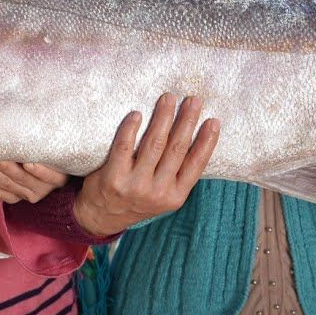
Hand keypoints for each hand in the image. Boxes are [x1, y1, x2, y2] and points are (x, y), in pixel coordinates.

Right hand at [0, 162, 68, 203]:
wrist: (72, 168)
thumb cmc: (36, 161)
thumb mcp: (12, 165)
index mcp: (12, 192)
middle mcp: (25, 193)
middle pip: (2, 183)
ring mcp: (42, 187)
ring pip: (21, 179)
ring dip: (7, 168)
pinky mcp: (59, 179)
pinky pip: (48, 177)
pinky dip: (38, 170)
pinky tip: (29, 162)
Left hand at [73, 94, 219, 236]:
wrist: (101, 216)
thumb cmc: (137, 197)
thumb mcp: (163, 194)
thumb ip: (176, 173)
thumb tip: (194, 134)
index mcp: (175, 196)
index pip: (196, 165)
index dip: (206, 142)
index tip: (213, 121)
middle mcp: (158, 192)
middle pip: (176, 149)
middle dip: (186, 121)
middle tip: (193, 100)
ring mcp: (135, 186)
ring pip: (154, 144)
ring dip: (163, 117)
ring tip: (168, 98)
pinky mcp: (113, 179)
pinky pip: (124, 147)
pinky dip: (131, 128)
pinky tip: (136, 114)